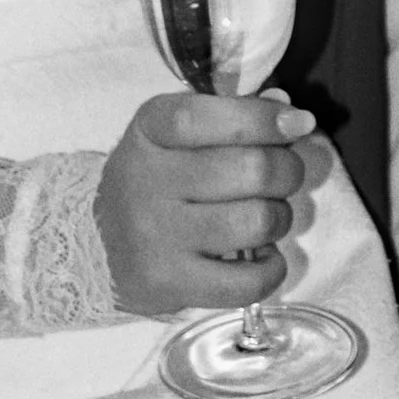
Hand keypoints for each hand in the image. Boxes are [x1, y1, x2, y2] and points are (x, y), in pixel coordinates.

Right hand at [94, 88, 315, 316]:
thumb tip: (291, 115)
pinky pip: (248, 281)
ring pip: (258, 221)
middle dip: (287, 170)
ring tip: (266, 216)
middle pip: (252, 168)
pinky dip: (272, 268)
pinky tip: (261, 256)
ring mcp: (156, 236)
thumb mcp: (180, 135)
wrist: (100, 245)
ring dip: (280, 218)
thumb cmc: (159, 179)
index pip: (205, 116)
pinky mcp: (169, 283)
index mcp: (149, 130)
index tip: (298, 123)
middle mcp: (146, 180)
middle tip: (282, 176)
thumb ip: (234, 116)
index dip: (262, 118)